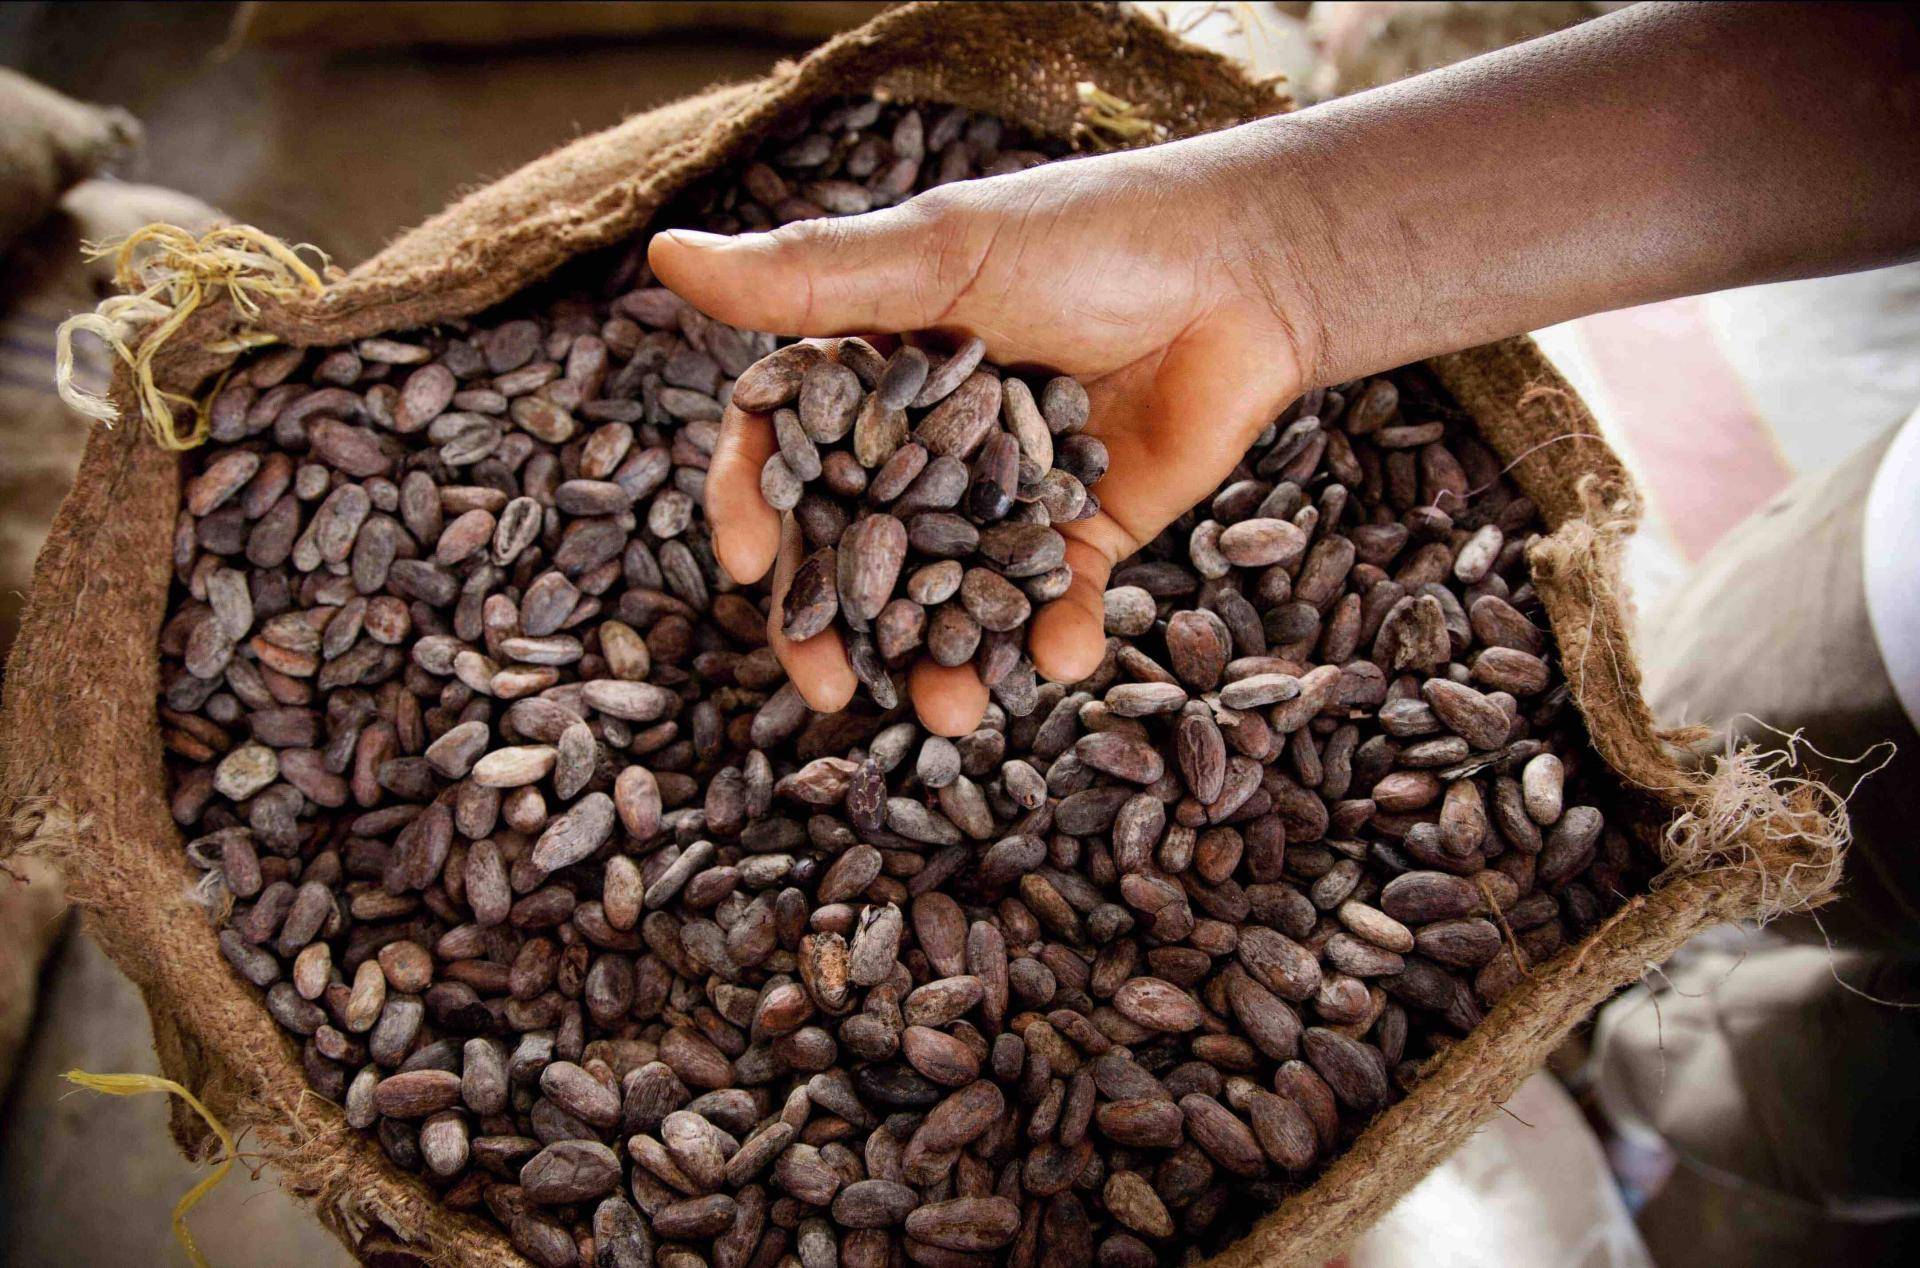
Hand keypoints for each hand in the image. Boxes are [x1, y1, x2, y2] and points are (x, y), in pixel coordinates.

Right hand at [650, 131, 1314, 734]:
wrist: (1244, 269)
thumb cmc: (1087, 235)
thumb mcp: (944, 252)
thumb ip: (813, 278)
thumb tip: (665, 253)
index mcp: (874, 374)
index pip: (783, 450)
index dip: (754, 508)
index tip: (749, 565)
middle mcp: (926, 444)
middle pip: (856, 549)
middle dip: (837, 626)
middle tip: (827, 693)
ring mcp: (1001, 498)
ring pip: (947, 594)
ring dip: (943, 660)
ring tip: (951, 714)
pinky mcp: (1081, 532)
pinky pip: (1051, 599)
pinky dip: (1054, 633)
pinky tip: (1058, 658)